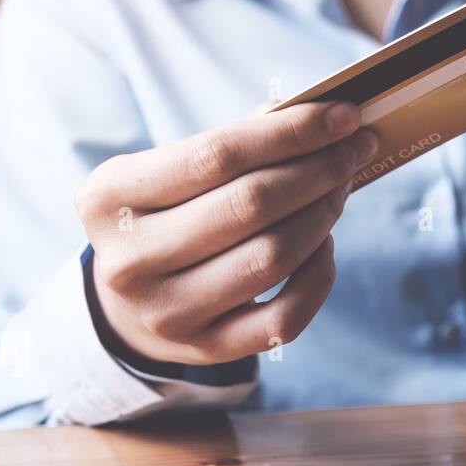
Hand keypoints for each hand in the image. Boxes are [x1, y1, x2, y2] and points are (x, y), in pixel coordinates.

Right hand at [75, 101, 377, 365]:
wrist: (127, 303)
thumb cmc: (168, 213)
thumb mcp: (172, 170)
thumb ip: (237, 140)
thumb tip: (322, 118)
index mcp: (110, 197)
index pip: (218, 154)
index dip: (291, 132)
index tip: (345, 115)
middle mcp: (128, 260)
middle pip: (251, 205)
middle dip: (319, 170)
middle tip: (355, 149)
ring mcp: (166, 313)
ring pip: (272, 257)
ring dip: (324, 214)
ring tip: (340, 188)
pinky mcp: (205, 350)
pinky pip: (286, 316)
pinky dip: (320, 274)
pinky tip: (324, 244)